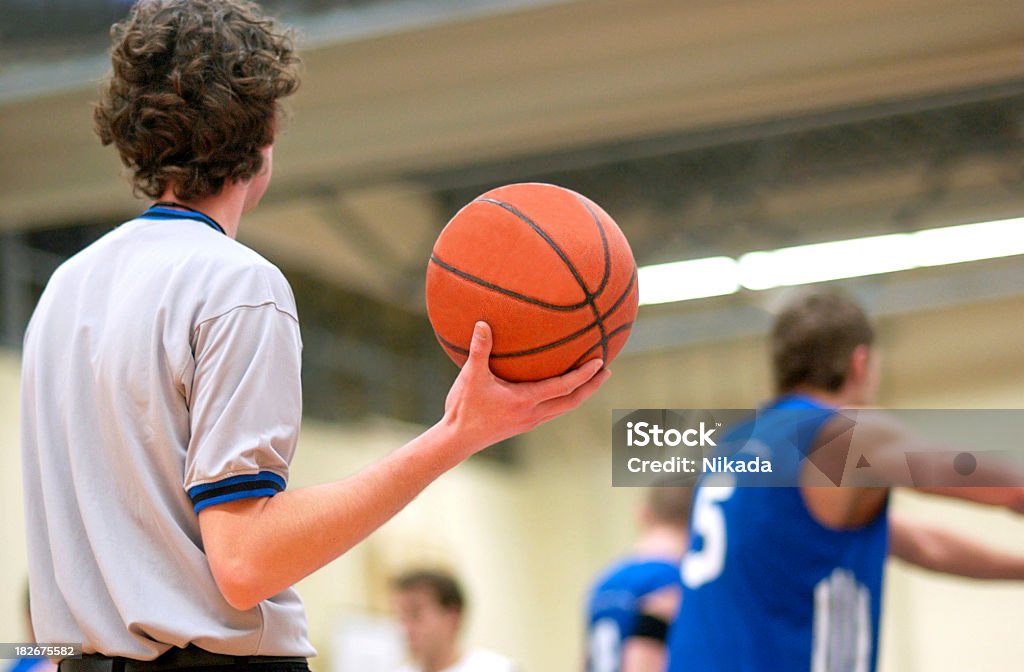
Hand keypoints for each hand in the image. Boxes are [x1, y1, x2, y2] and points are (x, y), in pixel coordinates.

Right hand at [443, 321, 609, 456]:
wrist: (456, 441)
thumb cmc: (464, 409)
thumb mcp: (470, 376)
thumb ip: (479, 349)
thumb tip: (483, 323)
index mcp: (526, 400)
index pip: (564, 387)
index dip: (585, 375)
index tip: (601, 363)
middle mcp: (533, 414)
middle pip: (572, 401)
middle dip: (592, 387)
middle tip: (606, 371)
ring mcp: (529, 422)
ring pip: (563, 408)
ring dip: (579, 394)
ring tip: (590, 380)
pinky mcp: (522, 425)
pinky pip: (551, 410)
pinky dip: (562, 399)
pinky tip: (557, 390)